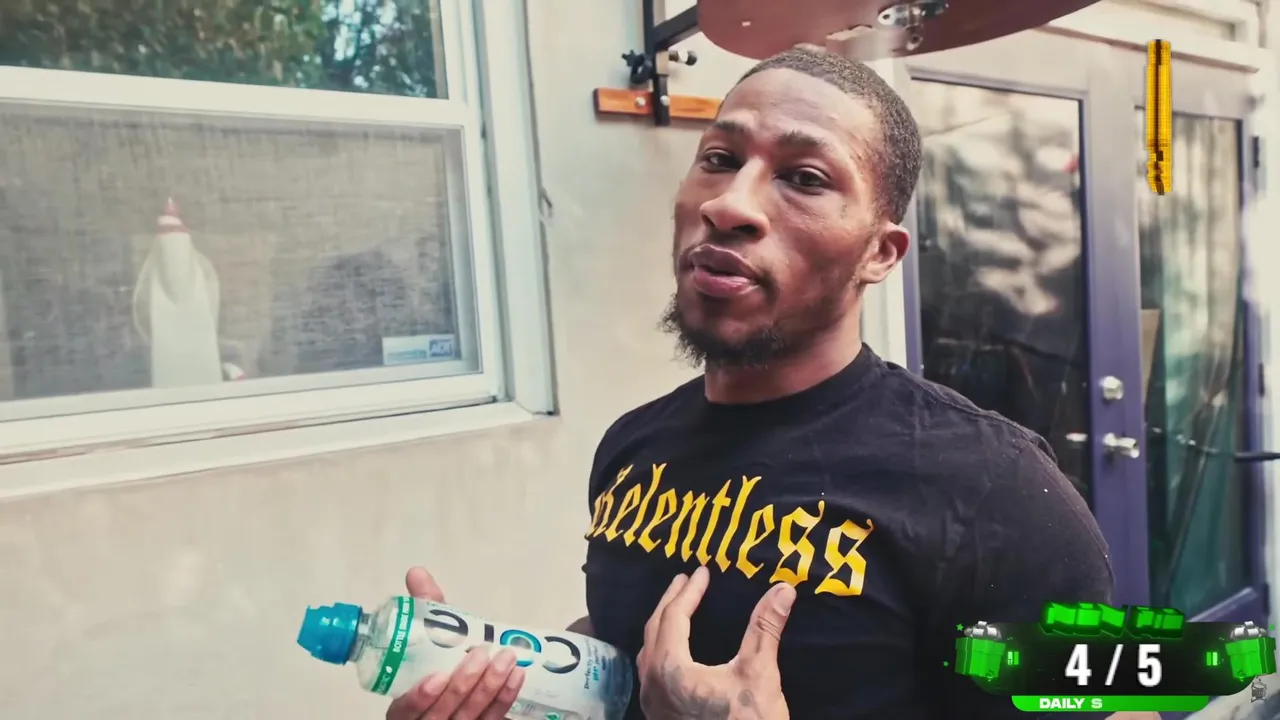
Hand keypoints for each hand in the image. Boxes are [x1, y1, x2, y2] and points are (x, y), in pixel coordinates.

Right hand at [385, 567, 525, 719]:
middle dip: (464, 685)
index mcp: (405, 707)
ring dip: (490, 688)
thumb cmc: (442, 657)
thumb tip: (417, 572)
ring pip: (470, 717)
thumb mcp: (432, 635)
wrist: (469, 682)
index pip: (404, 710)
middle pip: (442, 714)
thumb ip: (426, 608)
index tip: (439, 676)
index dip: (418, 697)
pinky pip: (493, 718)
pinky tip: (517, 676)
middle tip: (480, 654)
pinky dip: (505, 697)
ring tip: (506, 659)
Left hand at [637, 566, 793, 719]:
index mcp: (671, 669)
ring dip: (663, 625)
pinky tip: (675, 650)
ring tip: (678, 608)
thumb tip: (783, 588)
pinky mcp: (661, 716)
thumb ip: (766, 628)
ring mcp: (654, 704)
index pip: (674, 616)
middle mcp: (653, 684)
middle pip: (655, 629)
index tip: (702, 572)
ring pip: (649, 651)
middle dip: (671, 602)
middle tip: (685, 581)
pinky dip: (662, 648)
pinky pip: (652, 671)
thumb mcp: (759, 674)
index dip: (689, 591)